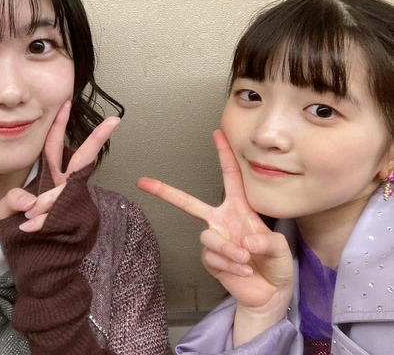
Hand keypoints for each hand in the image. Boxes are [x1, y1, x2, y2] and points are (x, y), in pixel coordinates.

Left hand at [0, 100, 119, 230]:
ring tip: (28, 221)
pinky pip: (56, 214)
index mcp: (51, 179)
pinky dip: (40, 223)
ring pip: (61, 192)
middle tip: (112, 122)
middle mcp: (65, 187)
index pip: (54, 146)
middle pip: (83, 158)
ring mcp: (73, 203)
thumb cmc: (23, 235)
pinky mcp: (75, 221)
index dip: (59, 125)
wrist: (38, 265)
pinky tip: (30, 229)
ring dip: (42, 206)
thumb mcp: (8, 211)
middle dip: (96, 139)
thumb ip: (14, 200)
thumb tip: (30, 202)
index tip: (66, 103)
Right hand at [137, 130, 292, 344]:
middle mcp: (222, 221)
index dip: (224, 154)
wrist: (269, 293)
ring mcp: (214, 240)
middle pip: (189, 203)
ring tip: (246, 259)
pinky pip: (212, 257)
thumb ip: (267, 241)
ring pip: (209, 237)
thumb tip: (245, 241)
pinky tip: (242, 270)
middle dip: (166, 192)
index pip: (230, 177)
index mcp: (239, 209)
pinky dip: (230, 265)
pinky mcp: (210, 260)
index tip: (217, 134)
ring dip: (229, 249)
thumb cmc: (275, 265)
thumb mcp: (281, 248)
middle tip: (145, 182)